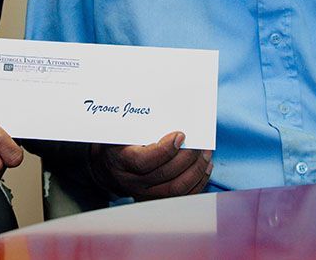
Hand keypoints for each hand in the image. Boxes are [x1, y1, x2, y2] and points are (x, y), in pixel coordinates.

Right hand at [89, 131, 212, 200]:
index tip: (180, 135)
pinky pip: (182, 197)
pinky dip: (197, 182)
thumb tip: (171, 115)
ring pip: (176, 189)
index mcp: (121, 161)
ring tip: (205, 154)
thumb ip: (140, 125)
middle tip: (200, 144)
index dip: (165, 150)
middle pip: (165, 175)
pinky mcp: (157, 200)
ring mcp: (145, 194)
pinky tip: (204, 168)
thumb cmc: (119, 142)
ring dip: (196, 171)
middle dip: (187, 158)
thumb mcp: (122, 131)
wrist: (110, 166)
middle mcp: (132, 182)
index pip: (144, 161)